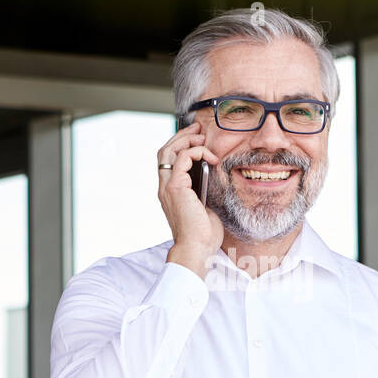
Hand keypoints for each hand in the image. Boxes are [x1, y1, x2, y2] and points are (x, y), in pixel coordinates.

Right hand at [157, 121, 223, 278]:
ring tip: (203, 136)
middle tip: (198, 128)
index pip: (168, 160)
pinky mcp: (176, 187)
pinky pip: (183, 158)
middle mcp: (164, 187)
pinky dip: (197, 152)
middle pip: (165, 150)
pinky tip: (211, 157)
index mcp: (169, 191)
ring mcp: (167, 186)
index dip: (180, 144)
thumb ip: (203, 192)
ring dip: (187, 139)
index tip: (198, 138)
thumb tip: (213, 178)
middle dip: (181, 135)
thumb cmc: (203, 235)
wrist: (196, 249)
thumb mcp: (205, 207)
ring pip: (170, 150)